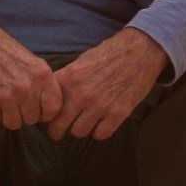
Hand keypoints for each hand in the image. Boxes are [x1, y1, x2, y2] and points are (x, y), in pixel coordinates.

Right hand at [0, 15, 60, 129]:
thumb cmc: (5, 52)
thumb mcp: (33, 62)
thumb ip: (43, 85)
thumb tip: (50, 111)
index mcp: (41, 75)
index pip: (53, 109)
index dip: (45, 112)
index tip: (38, 108)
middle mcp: (26, 86)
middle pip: (32, 119)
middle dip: (24, 112)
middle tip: (14, 98)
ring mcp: (5, 95)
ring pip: (13, 123)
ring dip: (7, 114)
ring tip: (2, 97)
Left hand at [47, 27, 166, 140]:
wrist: (139, 50)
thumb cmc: (108, 54)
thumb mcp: (80, 62)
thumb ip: (65, 81)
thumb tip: (51, 98)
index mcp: (68, 79)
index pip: (47, 107)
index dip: (46, 114)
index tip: (48, 118)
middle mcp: (81, 94)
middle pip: (59, 126)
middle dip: (57, 130)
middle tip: (58, 132)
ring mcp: (99, 105)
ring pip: (78, 132)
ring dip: (80, 129)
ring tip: (84, 123)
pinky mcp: (118, 113)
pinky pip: (101, 134)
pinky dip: (99, 131)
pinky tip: (101, 123)